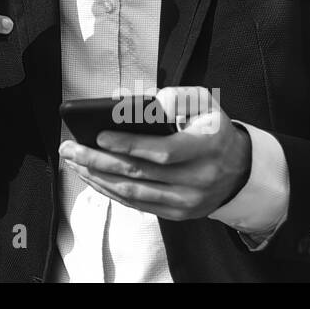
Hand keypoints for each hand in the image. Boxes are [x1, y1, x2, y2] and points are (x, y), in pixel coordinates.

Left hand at [58, 86, 251, 220]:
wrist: (239, 169)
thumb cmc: (212, 128)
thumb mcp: (203, 102)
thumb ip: (172, 95)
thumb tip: (126, 100)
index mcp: (207, 146)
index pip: (164, 151)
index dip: (130, 145)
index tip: (99, 136)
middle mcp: (199, 178)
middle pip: (140, 173)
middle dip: (98, 160)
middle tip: (70, 148)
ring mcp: (188, 201)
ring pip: (133, 192)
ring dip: (97, 177)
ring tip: (73, 162)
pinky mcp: (178, 213)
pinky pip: (137, 204)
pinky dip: (110, 191)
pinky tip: (92, 177)